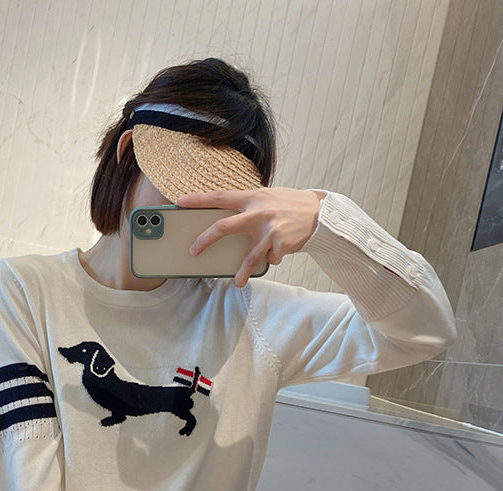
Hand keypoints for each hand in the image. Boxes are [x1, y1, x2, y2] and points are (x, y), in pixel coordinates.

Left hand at [176, 188, 324, 286]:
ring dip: (242, 271)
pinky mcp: (281, 244)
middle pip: (224, 227)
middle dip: (205, 240)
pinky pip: (270, 258)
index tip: (180, 202)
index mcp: (253, 197)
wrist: (322, 213)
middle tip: (192, 250)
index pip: (220, 196)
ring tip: (238, 282)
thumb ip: (248, 206)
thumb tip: (223, 222)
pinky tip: (282, 248)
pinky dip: (273, 257)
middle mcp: (259, 212)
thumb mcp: (268, 198)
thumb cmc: (289, 206)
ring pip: (249, 256)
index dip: (199, 200)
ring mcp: (270, 229)